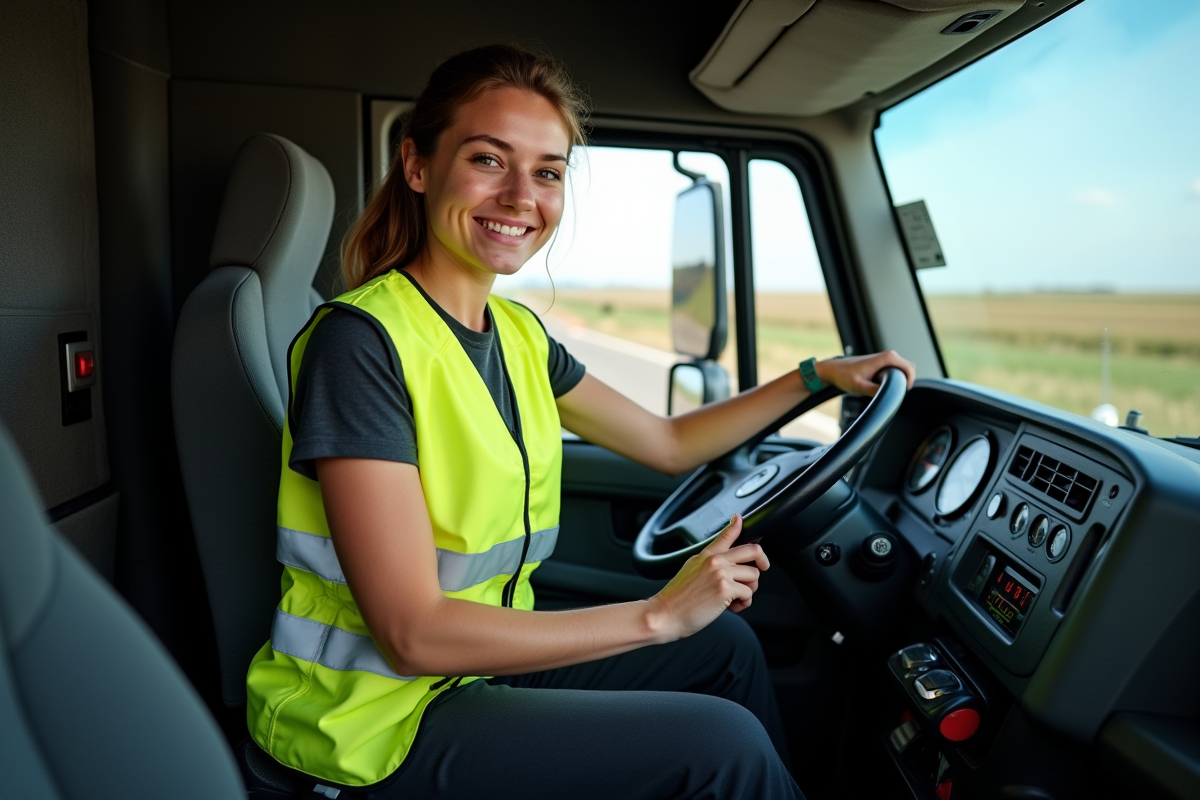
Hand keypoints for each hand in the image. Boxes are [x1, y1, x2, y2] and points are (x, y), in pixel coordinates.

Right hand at [645, 515, 767, 642]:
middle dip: (763, 561)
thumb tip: (726, 567)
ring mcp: (721, 573)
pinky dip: (744, 603)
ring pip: (754, 575)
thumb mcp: (690, 571)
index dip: (736, 525)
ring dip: (750, 590)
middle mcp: (715, 561)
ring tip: (736, 598)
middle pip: (752, 550)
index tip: (739, 519)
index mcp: (706, 555)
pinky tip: (732, 607)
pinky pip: (748, 593)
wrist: (665, 614)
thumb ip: (708, 564)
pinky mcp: (725, 589)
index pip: (726, 535)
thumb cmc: (676, 599)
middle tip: (761, 569)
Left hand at [816, 350, 915, 395]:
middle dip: (906, 381)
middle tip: (892, 393)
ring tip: (885, 390)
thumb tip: (888, 396)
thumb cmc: (844, 376)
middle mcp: (889, 355)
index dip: (910, 381)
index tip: (901, 392)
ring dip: (900, 381)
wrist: (833, 370)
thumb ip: (874, 391)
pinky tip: (882, 387)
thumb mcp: (859, 386)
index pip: (910, 368)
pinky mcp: (883, 363)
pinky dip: (895, 380)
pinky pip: (896, 371)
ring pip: (903, 370)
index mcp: (886, 358)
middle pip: (909, 369)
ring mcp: (886, 359)